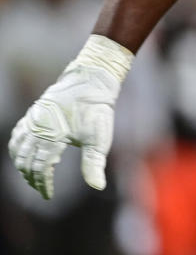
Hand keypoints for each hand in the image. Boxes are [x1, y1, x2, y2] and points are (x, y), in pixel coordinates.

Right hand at [8, 35, 131, 199]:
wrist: (92, 80)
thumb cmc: (96, 110)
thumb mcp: (99, 139)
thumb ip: (94, 164)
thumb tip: (98, 187)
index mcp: (51, 137)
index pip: (41, 168)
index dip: (43, 184)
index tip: (48, 195)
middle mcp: (37, 129)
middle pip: (26, 161)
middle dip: (32, 178)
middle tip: (41, 188)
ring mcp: (32, 120)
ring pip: (18, 149)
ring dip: (23, 165)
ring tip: (32, 176)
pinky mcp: (33, 113)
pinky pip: (17, 135)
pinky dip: (16, 149)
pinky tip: (22, 155)